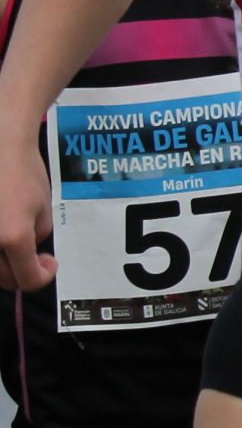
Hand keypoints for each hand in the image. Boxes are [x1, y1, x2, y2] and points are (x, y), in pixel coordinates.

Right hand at [0, 134, 54, 291]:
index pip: (28, 278)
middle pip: (5, 279)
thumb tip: (30, 252)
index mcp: (13, 237)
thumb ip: (37, 239)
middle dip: (24, 273)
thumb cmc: (23, 174)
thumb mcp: (43, 212)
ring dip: (6, 265)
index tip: (49, 263)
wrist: (1, 148)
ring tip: (17, 246)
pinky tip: (3, 237)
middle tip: (37, 259)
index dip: (43, 276)